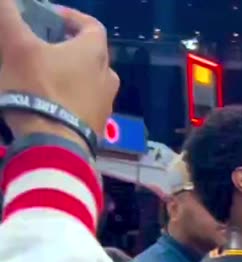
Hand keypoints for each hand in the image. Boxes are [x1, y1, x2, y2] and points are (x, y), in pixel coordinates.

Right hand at [0, 0, 118, 152]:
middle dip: (68, 47)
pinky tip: (49, 101)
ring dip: (69, 73)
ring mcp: (106, 104)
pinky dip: (69, 97)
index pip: (92, 26)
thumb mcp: (16, 47)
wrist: (54, 143)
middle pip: (91, 54)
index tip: (51, 16)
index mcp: (95, 53)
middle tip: (43, 45)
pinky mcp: (98, 126)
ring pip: (89, 80)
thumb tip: (4, 0)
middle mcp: (108, 76)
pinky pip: (84, 104)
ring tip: (43, 73)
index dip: (72, 17)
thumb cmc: (38, 88)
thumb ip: (9, 18)